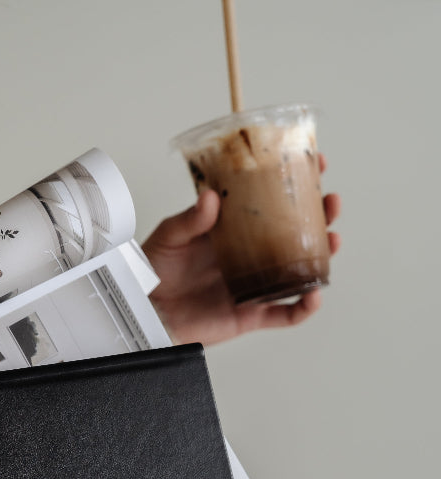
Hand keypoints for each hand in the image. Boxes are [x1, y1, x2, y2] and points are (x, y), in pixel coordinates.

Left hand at [142, 155, 341, 346]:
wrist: (145, 312)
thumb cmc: (153, 272)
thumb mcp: (169, 236)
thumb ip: (190, 219)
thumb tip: (212, 197)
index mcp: (232, 230)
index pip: (269, 202)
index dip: (294, 184)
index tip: (313, 164)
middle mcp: (248, 255)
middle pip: (293, 233)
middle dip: (318, 217)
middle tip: (330, 202)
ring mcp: (253, 284)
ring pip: (297, 270)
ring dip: (321, 257)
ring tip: (332, 240)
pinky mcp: (249, 314)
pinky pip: (284, 313)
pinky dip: (302, 307)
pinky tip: (314, 294)